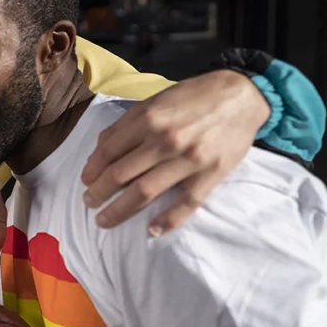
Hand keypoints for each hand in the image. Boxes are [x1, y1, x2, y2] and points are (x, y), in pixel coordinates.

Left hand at [81, 70, 269, 234]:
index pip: (109, 151)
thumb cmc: (193, 97)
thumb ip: (128, 123)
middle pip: (120, 175)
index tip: (85, 181)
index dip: (92, 169)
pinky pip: (186, 203)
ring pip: (145, 192)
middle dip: (99, 192)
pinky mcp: (210, 175)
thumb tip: (102, 149)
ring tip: (104, 220)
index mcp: (148, 119)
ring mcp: (188, 160)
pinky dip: (168, 220)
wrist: (242, 96)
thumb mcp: (155, 100)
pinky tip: (152, 230)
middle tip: (88, 203)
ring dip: (119, 210)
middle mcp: (165, 140)